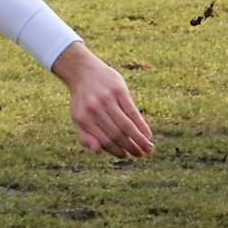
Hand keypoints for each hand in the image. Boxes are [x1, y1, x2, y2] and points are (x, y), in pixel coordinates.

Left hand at [51, 42, 154, 158]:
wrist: (82, 71)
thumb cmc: (84, 100)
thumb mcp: (78, 118)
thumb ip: (85, 136)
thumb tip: (98, 152)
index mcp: (82, 119)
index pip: (103, 141)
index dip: (117, 151)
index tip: (127, 156)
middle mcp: (93, 110)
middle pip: (116, 135)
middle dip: (132, 148)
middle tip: (142, 155)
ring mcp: (106, 99)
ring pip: (127, 126)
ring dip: (140, 140)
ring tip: (149, 149)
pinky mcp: (118, 91)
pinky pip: (133, 112)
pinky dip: (142, 126)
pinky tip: (148, 135)